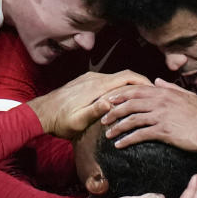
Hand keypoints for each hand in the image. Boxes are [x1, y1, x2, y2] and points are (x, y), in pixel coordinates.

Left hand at [28, 71, 150, 138]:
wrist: (41, 113)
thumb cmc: (59, 121)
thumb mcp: (77, 121)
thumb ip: (93, 112)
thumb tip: (110, 103)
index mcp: (96, 86)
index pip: (127, 77)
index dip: (143, 82)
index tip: (155, 91)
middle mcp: (95, 78)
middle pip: (124, 76)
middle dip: (140, 85)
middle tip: (153, 96)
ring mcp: (89, 79)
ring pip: (116, 78)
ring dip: (129, 86)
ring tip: (140, 99)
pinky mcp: (85, 82)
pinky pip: (108, 81)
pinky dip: (119, 88)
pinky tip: (121, 99)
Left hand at [101, 78, 196, 150]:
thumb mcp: (187, 95)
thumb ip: (170, 87)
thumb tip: (156, 81)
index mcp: (164, 92)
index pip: (136, 90)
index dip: (119, 95)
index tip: (108, 101)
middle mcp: (160, 102)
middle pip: (129, 104)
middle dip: (113, 111)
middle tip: (103, 119)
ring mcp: (161, 116)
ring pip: (131, 119)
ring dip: (117, 126)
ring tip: (108, 134)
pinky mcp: (163, 131)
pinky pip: (140, 134)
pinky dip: (127, 139)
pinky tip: (120, 145)